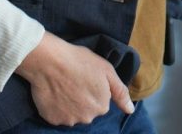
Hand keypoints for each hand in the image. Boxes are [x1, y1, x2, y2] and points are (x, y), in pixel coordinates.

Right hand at [15, 32, 133, 125]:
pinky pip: (58, 115)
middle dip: (85, 98)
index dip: (96, 87)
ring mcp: (68, 120)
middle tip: (77, 80)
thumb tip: (130, 110)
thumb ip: (120, 92)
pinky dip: (58, 106)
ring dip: (71, 103)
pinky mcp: (52, 120)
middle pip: (88, 109)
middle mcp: (87, 118)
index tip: (88, 76)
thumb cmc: (81, 61)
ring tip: (65, 85)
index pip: (102, 101)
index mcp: (102, 106)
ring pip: (74, 113)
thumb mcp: (107, 71)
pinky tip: (56, 92)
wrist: (50, 61)